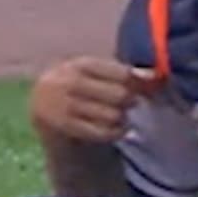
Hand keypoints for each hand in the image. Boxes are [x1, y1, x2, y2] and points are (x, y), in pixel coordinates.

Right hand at [31, 55, 161, 144]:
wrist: (42, 108)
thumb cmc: (77, 88)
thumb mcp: (93, 75)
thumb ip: (121, 74)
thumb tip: (156, 76)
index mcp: (78, 64)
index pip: (119, 72)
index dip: (138, 81)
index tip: (148, 86)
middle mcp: (68, 82)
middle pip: (117, 94)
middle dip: (130, 100)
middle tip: (133, 103)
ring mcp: (63, 105)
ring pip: (111, 114)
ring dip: (122, 118)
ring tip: (122, 116)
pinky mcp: (63, 127)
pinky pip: (100, 131)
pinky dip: (115, 131)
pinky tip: (119, 129)